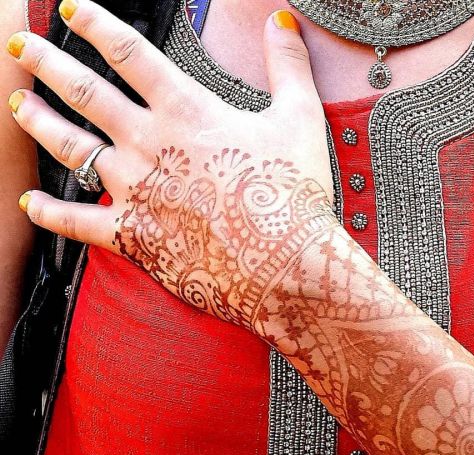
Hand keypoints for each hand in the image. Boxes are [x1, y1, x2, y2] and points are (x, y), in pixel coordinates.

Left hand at [6, 1, 338, 329]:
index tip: (70, 9)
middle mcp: (148, 144)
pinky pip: (78, 223)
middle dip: (47, 63)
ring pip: (72, 149)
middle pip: (84, 93)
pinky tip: (32, 203)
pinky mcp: (133, 236)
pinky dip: (51, 213)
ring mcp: (135, 191)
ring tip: (19, 107)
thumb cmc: (292, 193)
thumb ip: (288, 66)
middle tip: (20, 47)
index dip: (94, 23)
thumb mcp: (300, 119)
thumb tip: (282, 20)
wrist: (284, 265)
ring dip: (41, 124)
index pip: (127, 51)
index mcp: (185, 110)